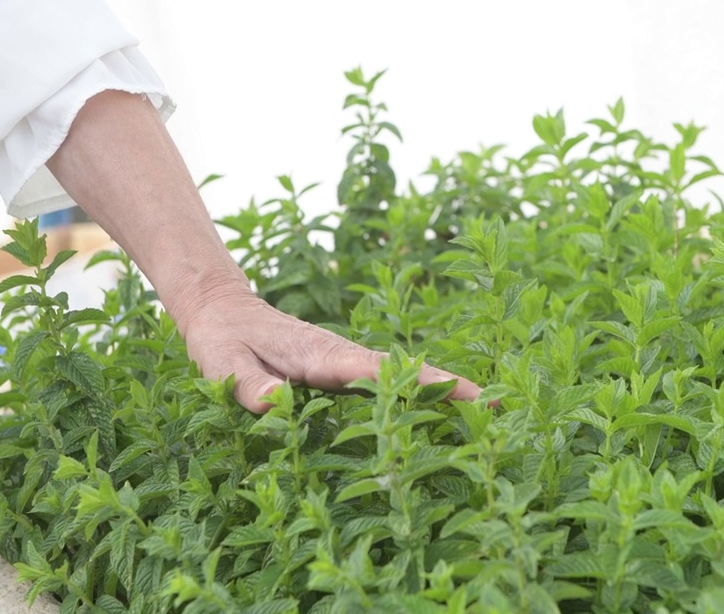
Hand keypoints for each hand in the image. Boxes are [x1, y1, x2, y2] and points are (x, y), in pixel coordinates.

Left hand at [180, 281, 480, 412]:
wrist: (221, 309)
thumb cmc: (220, 339)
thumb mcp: (221, 363)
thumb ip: (246, 384)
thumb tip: (274, 405)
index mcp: (321, 356)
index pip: (380, 372)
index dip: (422, 384)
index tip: (467, 393)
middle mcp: (343, 356)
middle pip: (407, 373)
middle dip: (453, 388)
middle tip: (503, 406)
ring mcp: (346, 362)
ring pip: (402, 377)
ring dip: (444, 392)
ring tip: (492, 413)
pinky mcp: (342, 370)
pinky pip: (386, 384)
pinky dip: (418, 394)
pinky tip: (441, 414)